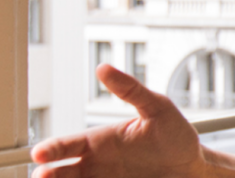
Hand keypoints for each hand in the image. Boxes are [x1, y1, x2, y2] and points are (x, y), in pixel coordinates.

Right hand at [31, 64, 210, 177]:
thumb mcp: (157, 108)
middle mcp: (96, 164)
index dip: (51, 149)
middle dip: (48, 174)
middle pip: (61, 171)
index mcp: (100, 141)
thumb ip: (131, 90)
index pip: (66, 145)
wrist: (195, 166)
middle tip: (41, 176)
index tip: (39, 153)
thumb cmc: (175, 134)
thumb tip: (104, 68)